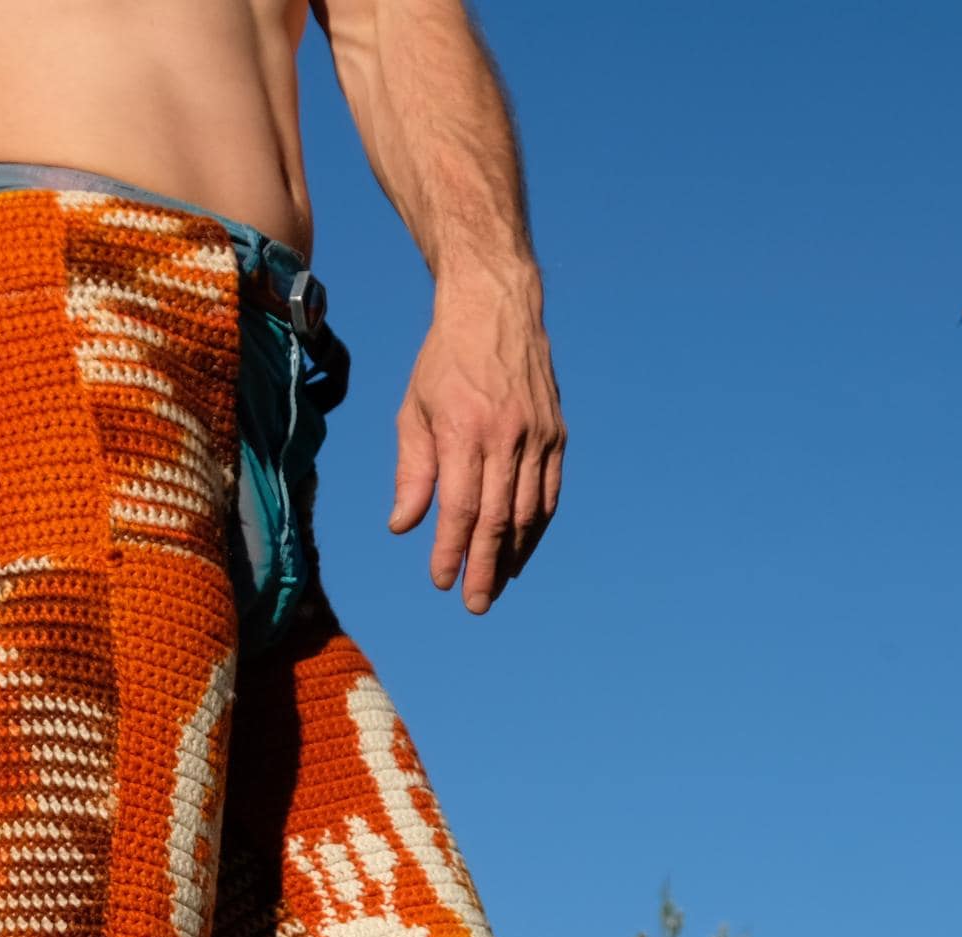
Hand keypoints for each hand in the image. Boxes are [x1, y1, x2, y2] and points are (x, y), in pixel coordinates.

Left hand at [388, 270, 565, 612]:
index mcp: (465, 430)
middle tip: (475, 604)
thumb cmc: (444, 360)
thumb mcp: (414, 410)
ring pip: (529, 512)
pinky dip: (536, 527)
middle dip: (485, 567)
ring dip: (513, 555)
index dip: (451, 551)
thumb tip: (404, 527)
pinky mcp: (557, 434)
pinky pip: (549, 493)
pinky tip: (521, 550)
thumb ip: (412, 471)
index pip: (461, 508)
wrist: (496, 307)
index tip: (441, 581)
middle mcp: (507, 435)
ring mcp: (539, 435)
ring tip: (497, 584)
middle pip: (498, 519)